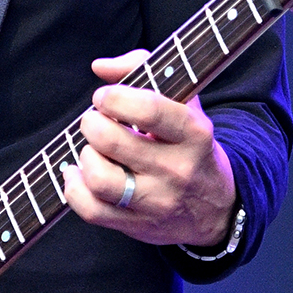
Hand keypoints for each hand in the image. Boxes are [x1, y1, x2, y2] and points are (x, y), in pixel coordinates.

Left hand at [61, 50, 237, 249]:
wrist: (217, 209)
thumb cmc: (189, 144)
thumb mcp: (184, 103)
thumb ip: (144, 69)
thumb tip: (100, 66)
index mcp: (194, 133)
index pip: (149, 109)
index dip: (115, 97)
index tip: (105, 97)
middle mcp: (177, 169)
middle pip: (112, 142)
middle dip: (92, 124)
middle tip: (95, 121)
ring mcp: (157, 201)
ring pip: (100, 179)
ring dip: (85, 156)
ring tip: (93, 149)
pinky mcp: (137, 225)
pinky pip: (91, 210)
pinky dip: (74, 188)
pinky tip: (78, 174)